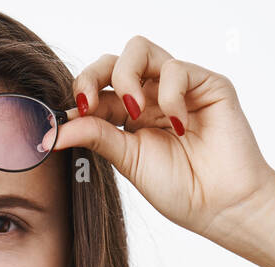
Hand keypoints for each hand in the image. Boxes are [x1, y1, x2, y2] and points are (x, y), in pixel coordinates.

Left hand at [53, 35, 274, 241]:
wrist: (222, 207)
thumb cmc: (182, 190)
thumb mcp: (129, 161)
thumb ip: (96, 136)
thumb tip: (53, 129)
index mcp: (131, 115)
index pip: (98, 87)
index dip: (81, 94)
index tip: (71, 117)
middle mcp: (154, 96)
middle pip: (114, 60)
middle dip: (93, 75)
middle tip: (90, 103)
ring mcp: (181, 88)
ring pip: (140, 50)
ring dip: (126, 77)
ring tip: (135, 111)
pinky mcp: (209, 84)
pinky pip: (176, 68)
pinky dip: (169, 94)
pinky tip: (178, 125)